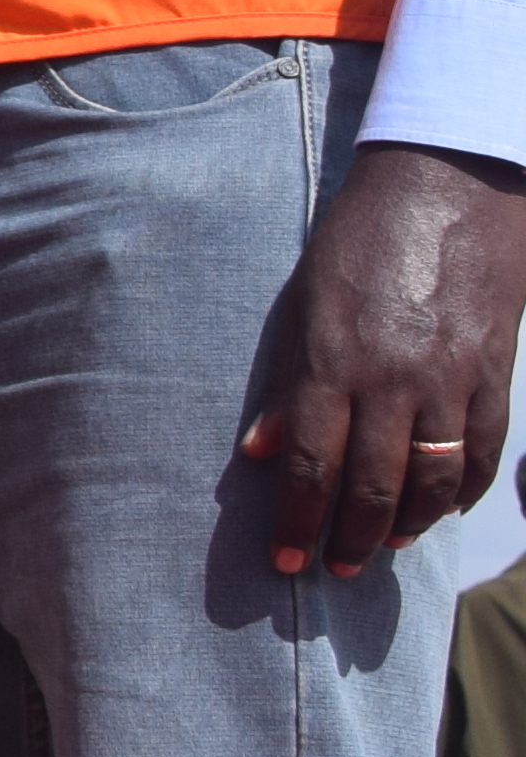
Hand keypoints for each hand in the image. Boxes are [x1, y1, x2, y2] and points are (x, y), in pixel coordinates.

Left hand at [241, 139, 525, 574]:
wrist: (449, 185)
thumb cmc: (360, 241)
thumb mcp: (303, 302)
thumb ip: (286, 381)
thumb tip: (260, 452)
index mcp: (334, 360)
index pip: (312, 463)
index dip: (298, 520)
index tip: (284, 564)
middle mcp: (394, 377)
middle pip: (373, 483)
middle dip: (349, 537)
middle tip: (334, 570)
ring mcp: (452, 378)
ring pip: (434, 478)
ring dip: (407, 523)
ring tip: (383, 547)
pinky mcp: (496, 371)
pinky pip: (484, 449)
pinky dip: (465, 488)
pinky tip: (443, 509)